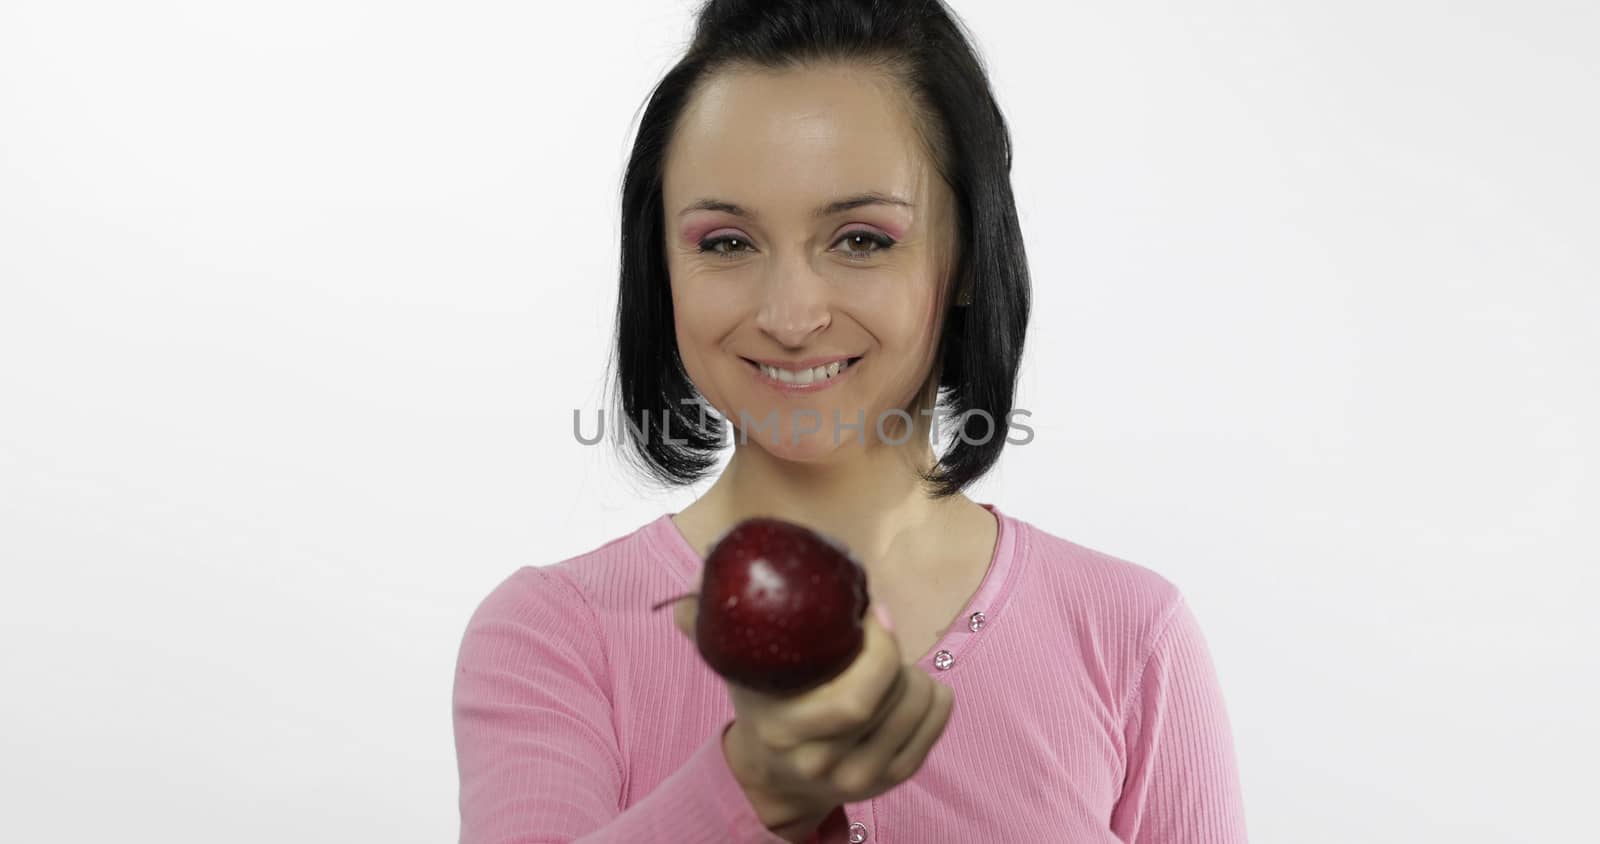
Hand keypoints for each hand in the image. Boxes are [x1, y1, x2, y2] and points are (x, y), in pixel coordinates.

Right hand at [671, 593, 954, 831]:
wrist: (777, 775)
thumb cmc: (763, 703)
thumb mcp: (734, 669)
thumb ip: (708, 630)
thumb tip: (684, 602)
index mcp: (784, 732)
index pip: (855, 701)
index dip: (878, 652)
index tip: (869, 616)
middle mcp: (824, 764)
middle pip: (891, 700)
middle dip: (895, 656)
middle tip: (879, 633)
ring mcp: (861, 779)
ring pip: (917, 709)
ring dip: (915, 673)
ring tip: (889, 662)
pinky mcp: (892, 782)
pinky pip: (935, 728)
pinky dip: (936, 698)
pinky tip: (915, 683)